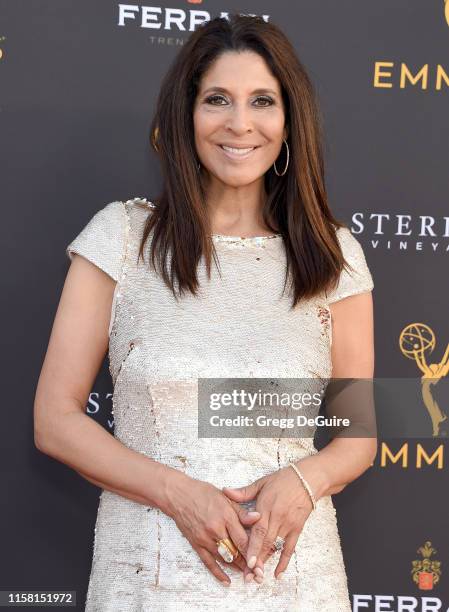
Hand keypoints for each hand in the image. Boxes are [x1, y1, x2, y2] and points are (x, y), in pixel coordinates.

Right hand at [163, 472, 260, 584]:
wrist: (178, 495)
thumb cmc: (202, 493)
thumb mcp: (225, 497)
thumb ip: (241, 512)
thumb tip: (258, 518)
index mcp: (225, 515)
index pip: (242, 539)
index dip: (253, 551)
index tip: (262, 560)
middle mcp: (215, 529)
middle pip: (235, 551)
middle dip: (247, 563)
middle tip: (258, 572)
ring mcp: (205, 538)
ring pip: (224, 558)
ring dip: (237, 568)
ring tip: (248, 574)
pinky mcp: (196, 544)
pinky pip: (208, 562)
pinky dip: (218, 573)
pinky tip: (227, 580)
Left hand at [222, 461, 318, 579]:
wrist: (307, 479)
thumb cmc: (282, 480)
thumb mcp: (262, 483)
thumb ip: (244, 491)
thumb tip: (225, 491)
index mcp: (266, 506)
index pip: (258, 529)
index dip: (253, 546)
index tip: (247, 561)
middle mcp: (277, 517)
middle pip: (266, 542)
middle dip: (257, 559)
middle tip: (249, 576)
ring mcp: (288, 524)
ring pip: (276, 546)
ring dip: (267, 562)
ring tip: (258, 577)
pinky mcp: (297, 529)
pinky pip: (290, 548)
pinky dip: (284, 561)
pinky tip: (277, 574)